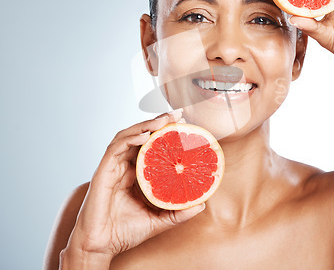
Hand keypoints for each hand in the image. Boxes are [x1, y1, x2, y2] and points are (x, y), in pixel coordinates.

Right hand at [65, 110, 204, 261]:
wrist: (101, 247)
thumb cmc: (125, 232)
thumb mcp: (159, 219)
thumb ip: (179, 211)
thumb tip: (202, 203)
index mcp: (136, 173)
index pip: (151, 146)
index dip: (166, 133)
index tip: (184, 124)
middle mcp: (124, 166)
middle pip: (141, 135)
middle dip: (159, 122)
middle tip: (178, 115)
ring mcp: (113, 167)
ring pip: (128, 136)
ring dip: (146, 125)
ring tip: (164, 120)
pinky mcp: (103, 171)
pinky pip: (116, 148)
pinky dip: (130, 138)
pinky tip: (145, 135)